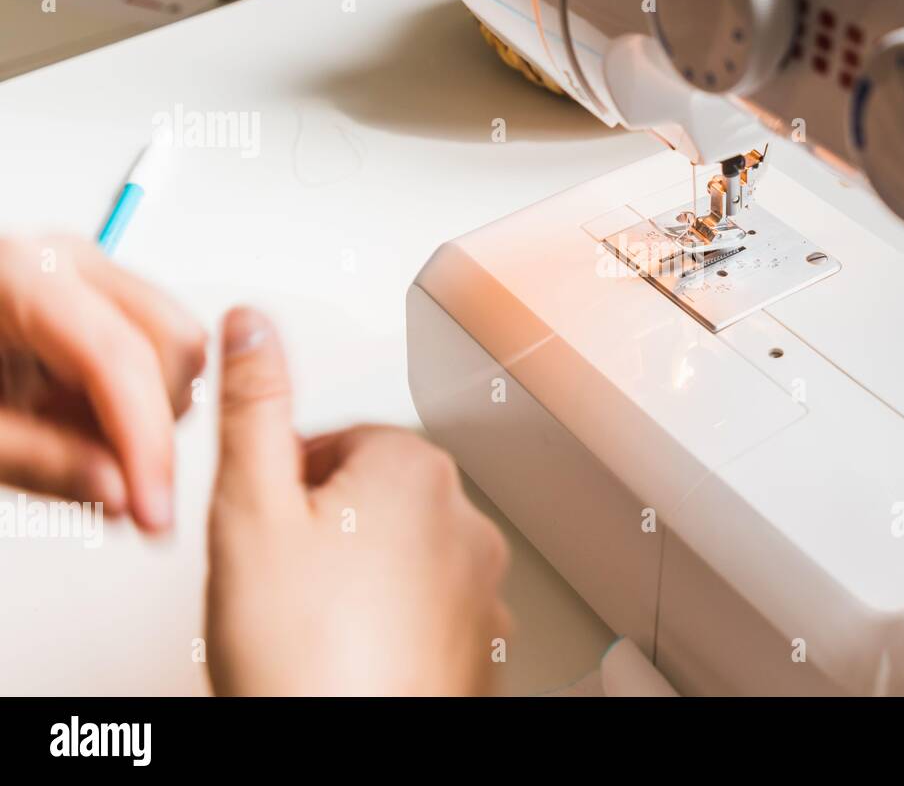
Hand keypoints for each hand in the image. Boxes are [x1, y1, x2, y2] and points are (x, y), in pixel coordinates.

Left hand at [0, 235, 205, 529]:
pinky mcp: (100, 308)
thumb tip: (120, 491)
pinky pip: (160, 360)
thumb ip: (36, 461)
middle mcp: (68, 264)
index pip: (119, 358)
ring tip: (70, 444)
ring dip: (147, 416)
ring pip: (180, 353)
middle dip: (151, 423)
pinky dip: (134, 408)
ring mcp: (91, 280)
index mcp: (20, 274)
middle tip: (104, 483)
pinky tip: (74, 424)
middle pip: (171, 344)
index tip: (153, 513)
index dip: (144, 442)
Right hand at [205, 307, 510, 695]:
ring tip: (314, 624)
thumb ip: (254, 408)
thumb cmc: (302, 652)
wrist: (344, 753)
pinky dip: (395, 623)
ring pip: (404, 555)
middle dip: (325, 525)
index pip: (338, 441)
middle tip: (281, 579)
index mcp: (416, 470)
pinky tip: (352, 653)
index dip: (286, 483)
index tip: (265, 526)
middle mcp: (466, 522)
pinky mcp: (485, 645)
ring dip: (361, 575)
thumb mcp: (250, 508)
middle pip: (374, 496)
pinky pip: (430, 610)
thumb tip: (253, 328)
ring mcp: (484, 588)